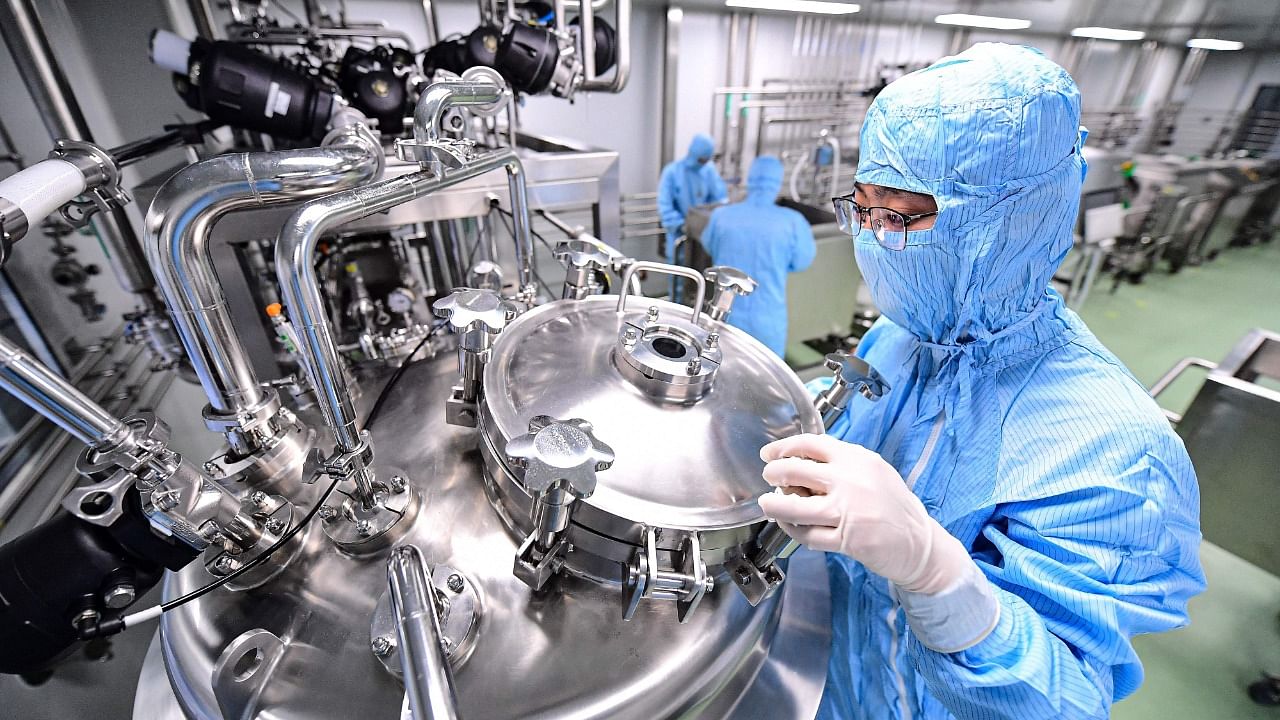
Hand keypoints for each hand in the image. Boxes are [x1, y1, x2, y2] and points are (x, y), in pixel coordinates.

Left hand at [757, 434, 971, 594]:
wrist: (919, 544)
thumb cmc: (895, 507)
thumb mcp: (873, 472)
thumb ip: (842, 464)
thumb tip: (802, 462)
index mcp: (858, 459)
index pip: (811, 443)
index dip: (784, 447)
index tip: (770, 453)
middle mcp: (851, 481)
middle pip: (795, 470)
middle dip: (774, 473)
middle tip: (769, 477)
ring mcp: (848, 511)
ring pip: (794, 506)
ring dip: (774, 505)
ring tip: (768, 504)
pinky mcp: (846, 539)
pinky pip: (807, 534)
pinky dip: (793, 529)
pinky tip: (790, 525)